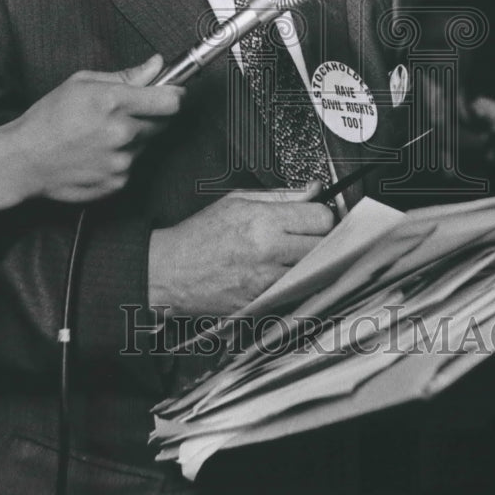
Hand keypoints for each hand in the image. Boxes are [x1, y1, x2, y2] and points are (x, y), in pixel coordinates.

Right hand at [0, 54, 183, 215]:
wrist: (24, 161)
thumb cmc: (48, 119)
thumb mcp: (81, 83)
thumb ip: (126, 75)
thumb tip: (156, 64)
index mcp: (113, 102)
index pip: (171, 101)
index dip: (175, 94)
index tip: (172, 92)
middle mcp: (122, 133)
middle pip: (164, 122)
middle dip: (152, 115)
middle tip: (125, 113)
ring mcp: (122, 160)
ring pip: (147, 144)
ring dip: (135, 137)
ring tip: (102, 134)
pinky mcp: (118, 182)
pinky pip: (133, 164)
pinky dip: (122, 157)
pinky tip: (97, 152)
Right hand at [148, 182, 333, 316]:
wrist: (169, 270)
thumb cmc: (199, 235)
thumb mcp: (236, 201)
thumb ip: (280, 196)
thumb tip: (313, 191)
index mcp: (262, 221)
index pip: (320, 219)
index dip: (324, 216)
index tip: (319, 218)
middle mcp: (267, 252)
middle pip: (325, 247)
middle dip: (324, 240)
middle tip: (314, 237)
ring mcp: (265, 282)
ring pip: (315, 273)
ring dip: (313, 264)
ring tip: (299, 256)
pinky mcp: (262, 304)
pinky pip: (295, 293)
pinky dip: (296, 284)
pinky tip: (284, 274)